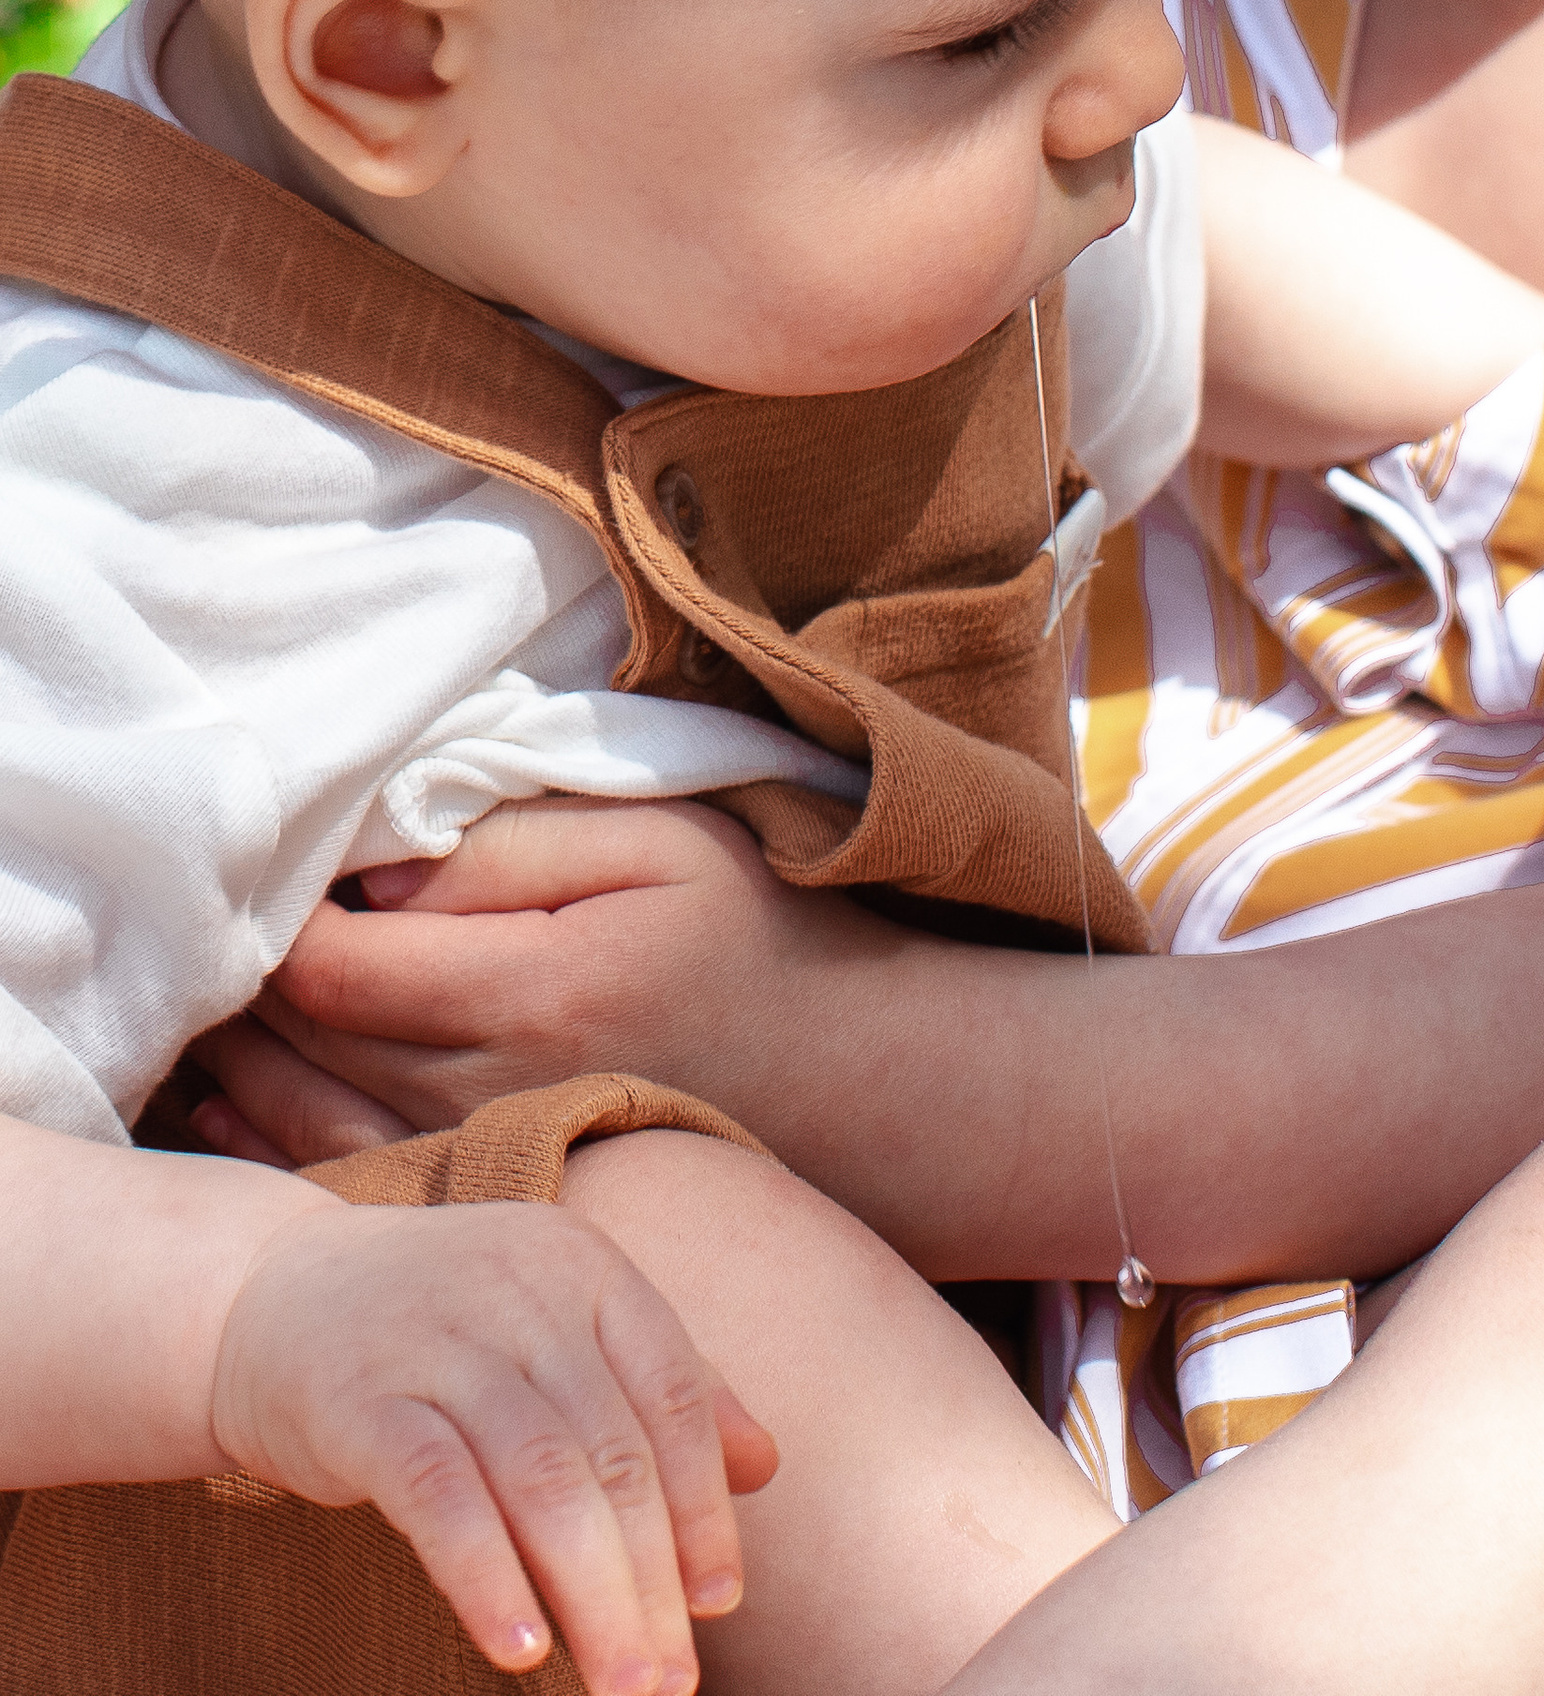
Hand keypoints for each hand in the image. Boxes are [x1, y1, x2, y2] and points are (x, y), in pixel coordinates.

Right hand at [210, 1190, 777, 1692]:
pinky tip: (518, 1649)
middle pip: (611, 1453)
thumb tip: (766, 1466)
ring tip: (620, 1685)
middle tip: (670, 1681)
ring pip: (540, 1481)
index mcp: (586, 1269)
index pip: (672, 1394)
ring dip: (590, 1598)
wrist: (271, 1295)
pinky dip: (486, 1577)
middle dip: (651, 1579)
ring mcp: (439, 1341)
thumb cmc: (445, 1329)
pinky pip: (439, 1496)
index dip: (703, 1503)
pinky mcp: (360, 1401)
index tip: (720, 1600)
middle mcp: (523, 1293)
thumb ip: (657, 1388)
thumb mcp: (558, 1329)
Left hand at [232, 800, 864, 1157]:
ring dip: (246, 1070)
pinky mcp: (504, 1191)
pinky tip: (237, 1108)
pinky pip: (359, 1182)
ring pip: (317, 1124)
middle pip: (311, 1047)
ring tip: (206, 1012)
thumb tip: (376, 868)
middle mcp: (495, 1091)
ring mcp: (495, 1157)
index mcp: (533, 991)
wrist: (853, 1079)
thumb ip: (510, 846)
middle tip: (200, 930)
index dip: (274, 919)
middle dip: (241, 991)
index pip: (334, 967)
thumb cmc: (756, 930)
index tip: (263, 869)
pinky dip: (282, 1144)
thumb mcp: (657, 842)